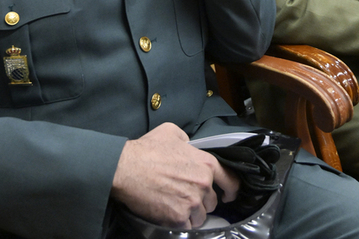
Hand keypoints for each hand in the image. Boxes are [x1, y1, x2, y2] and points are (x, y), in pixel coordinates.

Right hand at [111, 122, 238, 228]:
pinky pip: (187, 226)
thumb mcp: (172, 132)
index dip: (231, 190)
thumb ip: (187, 140)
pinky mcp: (178, 216)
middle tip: (187, 197)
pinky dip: (181, 223)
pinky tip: (171, 215)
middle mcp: (203, 183)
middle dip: (202, 201)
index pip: (230, 180)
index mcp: (206, 163)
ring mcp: (192, 201)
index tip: (229, 195)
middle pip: (212, 201)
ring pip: (200, 216)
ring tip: (177, 207)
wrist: (127, 168)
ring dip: (192, 214)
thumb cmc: (147, 150)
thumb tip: (189, 145)